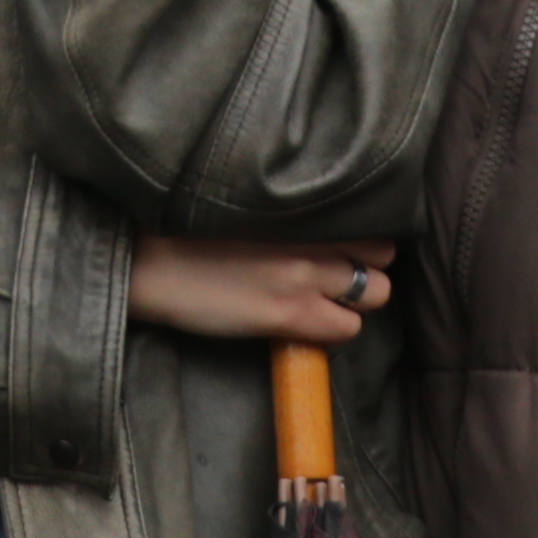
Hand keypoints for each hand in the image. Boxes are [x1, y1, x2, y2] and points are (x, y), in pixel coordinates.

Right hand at [129, 235, 394, 344]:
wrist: (154, 260)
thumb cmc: (191, 232)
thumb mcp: (254, 212)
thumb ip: (295, 219)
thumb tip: (323, 237)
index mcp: (303, 208)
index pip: (372, 225)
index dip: (364, 245)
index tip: (347, 253)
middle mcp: (313, 238)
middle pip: (383, 257)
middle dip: (368, 270)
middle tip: (338, 280)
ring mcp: (306, 277)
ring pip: (375, 295)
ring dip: (354, 302)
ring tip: (323, 304)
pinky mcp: (289, 314)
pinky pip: (346, 329)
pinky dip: (333, 330)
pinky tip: (305, 325)